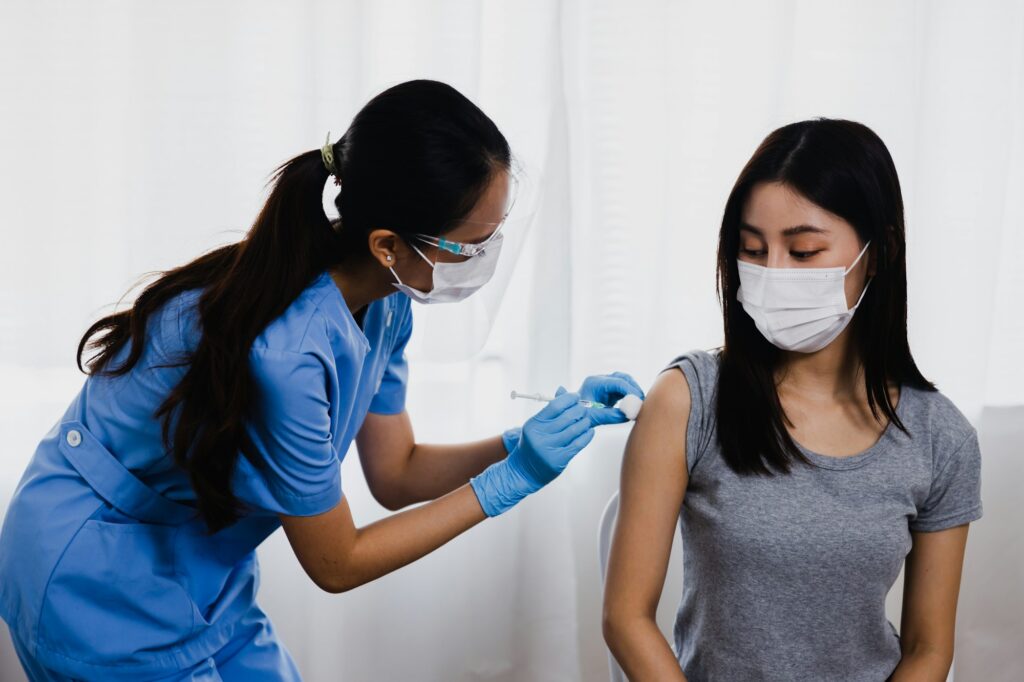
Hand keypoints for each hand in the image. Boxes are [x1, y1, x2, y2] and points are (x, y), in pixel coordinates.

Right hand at [470, 389, 593, 515]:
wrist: (523, 471)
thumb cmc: (531, 445)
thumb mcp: (535, 426)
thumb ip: (550, 410)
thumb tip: (563, 390)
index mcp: (533, 425)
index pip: (555, 406)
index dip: (568, 399)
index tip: (576, 396)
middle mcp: (540, 436)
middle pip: (567, 417)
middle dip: (579, 410)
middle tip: (584, 408)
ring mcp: (549, 449)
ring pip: (574, 430)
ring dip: (584, 422)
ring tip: (587, 419)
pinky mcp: (559, 460)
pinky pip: (578, 444)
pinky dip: (587, 436)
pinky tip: (589, 431)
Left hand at [578, 372, 644, 425]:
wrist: (569, 417)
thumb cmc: (577, 415)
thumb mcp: (593, 417)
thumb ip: (610, 416)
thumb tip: (628, 415)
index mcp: (594, 383)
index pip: (617, 382)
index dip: (630, 391)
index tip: (638, 401)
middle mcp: (600, 380)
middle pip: (623, 378)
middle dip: (634, 389)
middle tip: (642, 402)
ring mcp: (605, 385)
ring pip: (625, 382)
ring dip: (634, 392)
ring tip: (639, 405)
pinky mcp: (609, 391)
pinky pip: (623, 390)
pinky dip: (630, 396)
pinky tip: (634, 406)